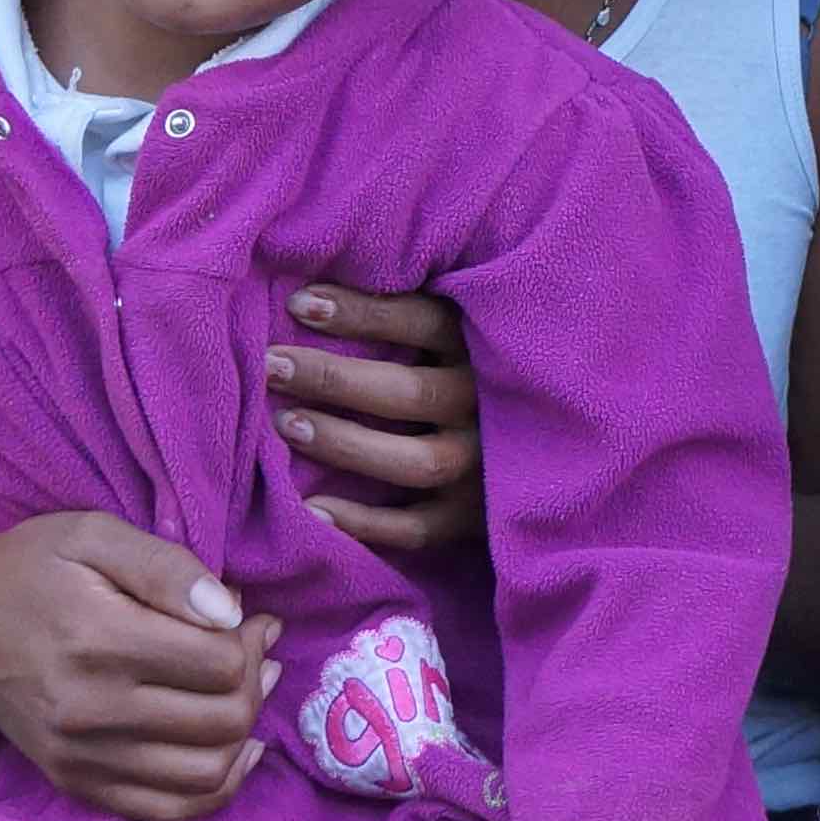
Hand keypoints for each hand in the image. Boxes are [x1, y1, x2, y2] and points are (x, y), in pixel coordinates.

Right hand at [0, 512, 280, 820]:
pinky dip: (213, 789)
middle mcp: (91, 709)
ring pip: (207, 775)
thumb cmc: (29, 566)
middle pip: (223, 721)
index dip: (252, 641)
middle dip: (255, 683)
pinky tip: (229, 752)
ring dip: (245, 737)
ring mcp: (81, 756)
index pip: (220, 665)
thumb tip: (231, 611)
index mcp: (99, 639)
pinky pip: (167, 811)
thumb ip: (167, 567)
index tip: (249, 618)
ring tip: (244, 695)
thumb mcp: (93, 535)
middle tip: (254, 651)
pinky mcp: (75, 781)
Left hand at [272, 284, 482, 552]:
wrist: (547, 454)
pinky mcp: (473, 520)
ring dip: (345, 444)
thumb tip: (318, 291)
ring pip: (414, 461)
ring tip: (287, 424)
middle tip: (272, 365)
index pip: (423, 323)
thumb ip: (415, 311)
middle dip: (334, 378)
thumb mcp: (466, 331)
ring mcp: (483, 468)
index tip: (296, 305)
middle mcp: (488, 409)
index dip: (361, 313)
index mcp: (487, 350)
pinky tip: (310, 509)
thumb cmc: (480, 374)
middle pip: (409, 392)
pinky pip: (416, 529)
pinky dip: (363, 523)